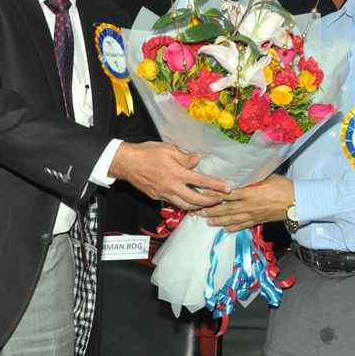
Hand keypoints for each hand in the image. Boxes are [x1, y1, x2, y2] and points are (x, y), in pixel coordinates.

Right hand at [109, 141, 229, 209]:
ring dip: (199, 206)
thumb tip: (197, 160)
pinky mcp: (158, 197)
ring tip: (208, 203)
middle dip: (211, 202)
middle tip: (221, 200)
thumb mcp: (168, 149)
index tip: (228, 189)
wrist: (127, 163)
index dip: (216, 186)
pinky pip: (175, 203)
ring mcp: (164, 194)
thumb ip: (185, 157)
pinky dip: (185, 205)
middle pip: (196, 200)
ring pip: (186, 206)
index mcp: (177, 173)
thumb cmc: (147, 153)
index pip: (202, 182)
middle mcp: (172, 187)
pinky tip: (190, 201)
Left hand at [203, 175, 294, 232]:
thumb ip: (253, 180)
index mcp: (250, 193)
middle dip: (212, 211)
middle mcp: (248, 205)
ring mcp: (253, 215)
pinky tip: (225, 230)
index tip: (203, 194)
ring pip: (232, 219)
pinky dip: (233, 228)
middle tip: (199, 213)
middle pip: (226, 209)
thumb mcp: (267, 177)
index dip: (215, 195)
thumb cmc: (284, 186)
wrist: (297, 202)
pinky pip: (243, 225)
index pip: (228, 194)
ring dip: (219, 221)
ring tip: (208, 222)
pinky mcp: (258, 220)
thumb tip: (242, 176)